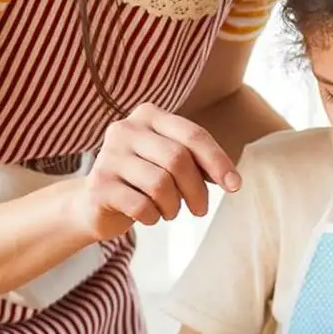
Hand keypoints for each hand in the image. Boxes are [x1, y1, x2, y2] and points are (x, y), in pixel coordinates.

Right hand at [77, 102, 241, 241]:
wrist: (98, 201)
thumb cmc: (146, 180)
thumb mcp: (174, 163)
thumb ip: (199, 162)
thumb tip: (231, 179)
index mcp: (150, 116)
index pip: (193, 135)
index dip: (218, 161)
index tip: (234, 186)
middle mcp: (126, 129)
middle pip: (178, 159)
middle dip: (197, 191)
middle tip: (200, 209)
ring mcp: (108, 155)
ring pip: (160, 184)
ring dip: (173, 206)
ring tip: (169, 210)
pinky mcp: (99, 184)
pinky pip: (141, 205)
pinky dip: (153, 217)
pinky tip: (149, 216)